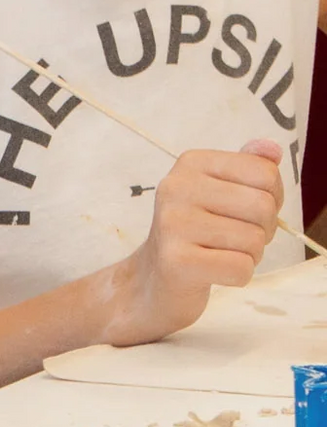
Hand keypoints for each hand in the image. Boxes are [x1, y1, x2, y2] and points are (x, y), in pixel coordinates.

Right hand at [106, 140, 283, 344]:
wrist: (154, 278)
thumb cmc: (198, 232)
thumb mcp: (222, 191)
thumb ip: (250, 167)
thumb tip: (271, 148)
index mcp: (191, 163)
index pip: (265, 172)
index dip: (272, 197)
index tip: (245, 211)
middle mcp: (175, 187)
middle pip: (263, 206)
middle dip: (263, 229)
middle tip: (235, 237)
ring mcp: (172, 224)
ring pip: (254, 240)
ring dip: (249, 255)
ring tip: (221, 253)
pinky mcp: (176, 260)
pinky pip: (241, 268)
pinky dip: (237, 276)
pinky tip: (214, 271)